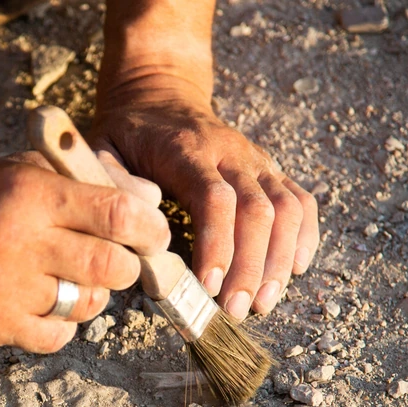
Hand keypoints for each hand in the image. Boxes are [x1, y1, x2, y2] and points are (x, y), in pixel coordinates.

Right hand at [0, 155, 169, 352]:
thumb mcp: (6, 172)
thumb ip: (72, 183)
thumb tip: (146, 204)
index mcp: (29, 194)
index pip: (119, 215)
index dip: (150, 229)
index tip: (153, 235)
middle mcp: (22, 242)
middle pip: (114, 267)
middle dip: (125, 266)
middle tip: (114, 262)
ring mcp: (7, 289)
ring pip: (89, 306)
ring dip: (89, 296)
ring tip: (64, 280)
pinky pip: (57, 336)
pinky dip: (59, 325)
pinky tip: (40, 305)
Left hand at [92, 80, 318, 317]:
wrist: (161, 95)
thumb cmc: (128, 134)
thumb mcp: (102, 148)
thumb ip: (113, 182)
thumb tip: (142, 221)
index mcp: (187, 149)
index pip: (215, 198)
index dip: (216, 244)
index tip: (208, 286)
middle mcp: (231, 152)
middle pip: (258, 210)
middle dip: (250, 267)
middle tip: (235, 311)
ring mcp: (256, 161)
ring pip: (287, 209)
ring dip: (280, 260)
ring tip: (263, 303)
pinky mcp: (271, 169)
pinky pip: (301, 201)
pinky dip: (305, 237)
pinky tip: (296, 270)